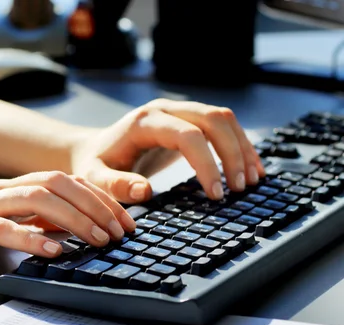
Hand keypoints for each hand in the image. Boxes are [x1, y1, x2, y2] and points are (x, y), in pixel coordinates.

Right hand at [0, 171, 136, 263]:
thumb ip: (26, 220)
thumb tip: (63, 231)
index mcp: (10, 187)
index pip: (65, 182)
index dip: (99, 198)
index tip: (124, 220)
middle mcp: (1, 190)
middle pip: (58, 185)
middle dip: (96, 206)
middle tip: (121, 231)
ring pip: (35, 200)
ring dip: (73, 219)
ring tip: (98, 240)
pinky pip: (0, 228)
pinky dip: (29, 238)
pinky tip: (52, 251)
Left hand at [71, 98, 265, 202]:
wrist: (93, 150)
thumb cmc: (94, 165)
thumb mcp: (95, 179)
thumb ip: (115, 185)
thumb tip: (144, 191)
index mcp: (144, 122)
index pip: (188, 135)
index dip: (207, 163)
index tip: (216, 193)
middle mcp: (164, 110)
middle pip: (213, 120)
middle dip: (232, 153)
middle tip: (239, 188)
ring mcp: (178, 112)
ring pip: (223, 119)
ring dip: (242, 148)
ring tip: (251, 181)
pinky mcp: (187, 122)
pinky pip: (221, 126)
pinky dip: (239, 145)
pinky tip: (249, 168)